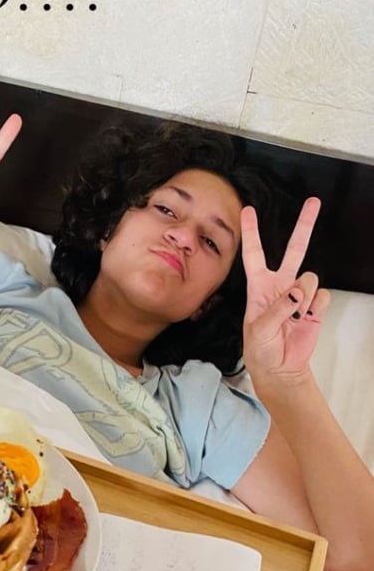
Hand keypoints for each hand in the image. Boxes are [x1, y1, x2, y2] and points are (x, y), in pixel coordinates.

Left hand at [240, 197, 329, 384]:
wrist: (280, 368)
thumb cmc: (260, 349)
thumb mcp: (259, 330)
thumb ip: (278, 309)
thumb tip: (298, 293)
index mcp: (259, 286)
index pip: (255, 253)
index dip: (251, 232)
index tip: (248, 210)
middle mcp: (281, 284)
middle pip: (295, 248)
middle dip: (305, 224)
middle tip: (314, 202)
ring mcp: (299, 294)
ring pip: (310, 277)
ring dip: (303, 296)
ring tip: (293, 316)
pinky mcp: (315, 307)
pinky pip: (322, 296)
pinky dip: (315, 308)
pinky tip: (305, 320)